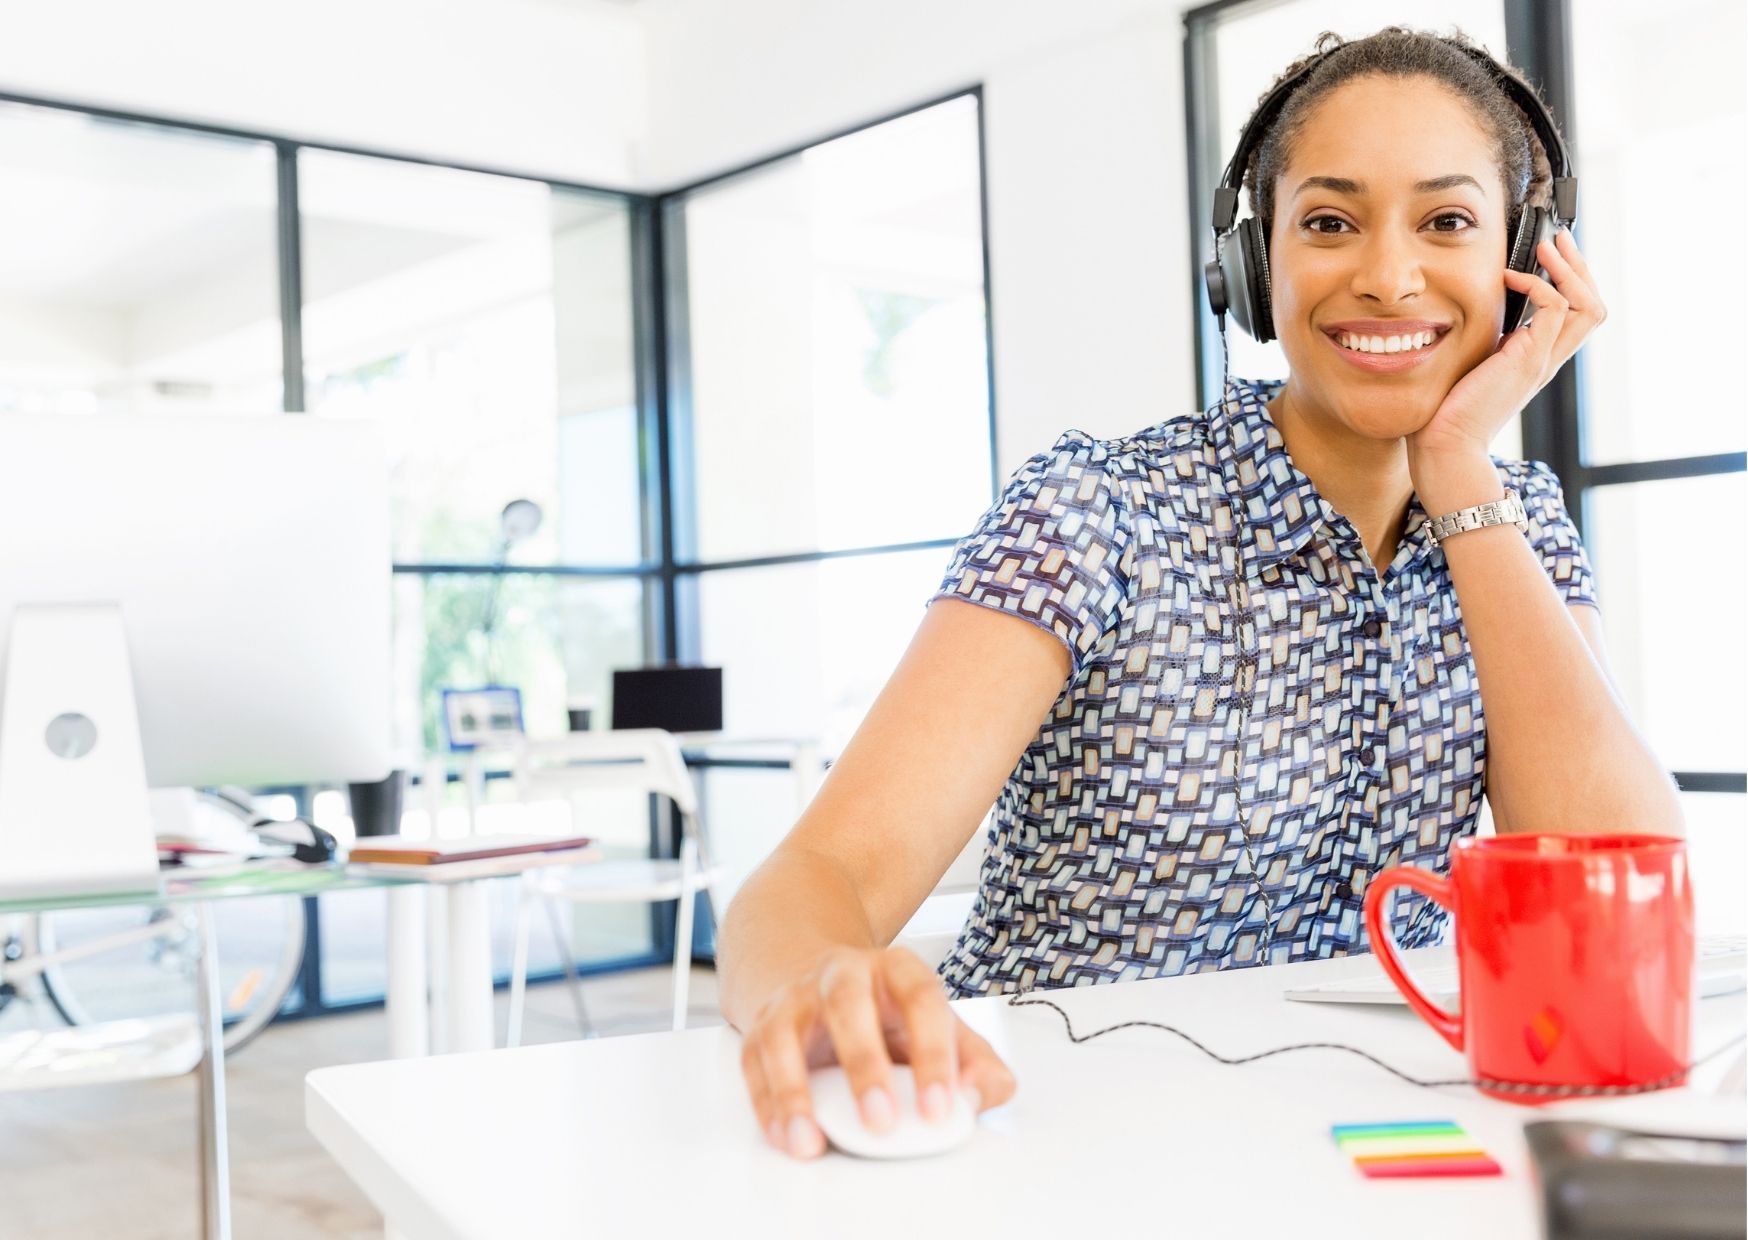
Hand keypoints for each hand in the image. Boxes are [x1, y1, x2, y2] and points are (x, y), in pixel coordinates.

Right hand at [737, 945, 1016, 1158]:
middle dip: (863, 1065)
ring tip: (810, 1141)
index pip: (921, 999)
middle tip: (880, 1122)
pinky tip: (785, 1136)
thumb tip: (979, 1094)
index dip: (933, 1052)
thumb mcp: (941, 1029)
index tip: (941, 1107)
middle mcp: (843, 974)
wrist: (827, 985)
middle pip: (848, 1005)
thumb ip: (975, 1062)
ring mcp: (796, 998)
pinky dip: (766, 1103)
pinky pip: (754, 1061)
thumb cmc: (892, 1018)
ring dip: (795, 1090)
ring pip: (786, 1032)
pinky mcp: (762, 1027)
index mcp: (898, 970)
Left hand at [1409, 229, 1606, 469]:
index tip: (1548, 256)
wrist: (1445, 447)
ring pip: (1587, 307)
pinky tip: (1510, 276)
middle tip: (1558, 240)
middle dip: (1579, 268)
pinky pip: (1554, 308)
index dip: (1569, 283)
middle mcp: (1546, 360)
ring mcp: (1541, 361)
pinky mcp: (1528, 359)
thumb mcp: (1469, 366)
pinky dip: (1539, 284)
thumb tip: (1466, 314)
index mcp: (1534, 361)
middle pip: (1592, 307)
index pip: (1574, 316)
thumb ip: (1481, 343)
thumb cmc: (1445, 414)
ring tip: (1547, 248)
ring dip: (1569, 270)